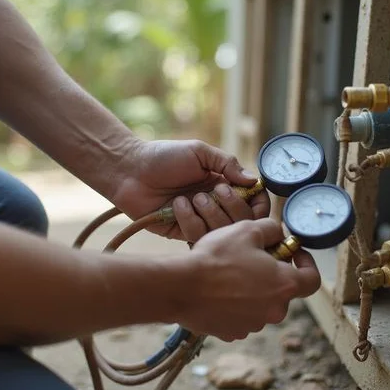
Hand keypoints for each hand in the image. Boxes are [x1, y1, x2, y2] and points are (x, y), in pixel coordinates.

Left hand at [108, 139, 270, 240]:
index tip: (254, 198)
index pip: (253, 202)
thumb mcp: (199, 152)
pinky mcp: (182, 234)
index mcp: (223, 185)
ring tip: (191, 198)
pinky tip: (176, 206)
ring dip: (210, 213)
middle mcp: (215, 206)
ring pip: (222, 232)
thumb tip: (254, 181)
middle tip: (216, 191)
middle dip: (233, 206)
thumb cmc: (164, 157)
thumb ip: (228, 164)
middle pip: (243, 221)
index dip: (259, 204)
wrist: (130, 170)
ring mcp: (200, 221)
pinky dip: (190, 220)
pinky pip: (198, 237)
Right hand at [176, 218, 320, 341]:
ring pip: (260, 304)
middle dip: (272, 274)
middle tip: (253, 258)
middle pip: (282, 291)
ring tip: (230, 273)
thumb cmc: (217, 257)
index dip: (306, 263)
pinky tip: (217, 290)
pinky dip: (234, 304)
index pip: (312, 279)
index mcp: (284, 285)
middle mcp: (274, 310)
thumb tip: (278, 235)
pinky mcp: (232, 333)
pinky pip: (240, 315)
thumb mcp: (248, 229)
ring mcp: (253, 325)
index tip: (293, 253)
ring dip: (252, 290)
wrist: (180, 286)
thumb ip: (271, 229)